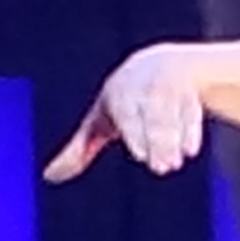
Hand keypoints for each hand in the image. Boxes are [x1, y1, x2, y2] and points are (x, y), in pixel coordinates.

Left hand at [42, 44, 216, 180]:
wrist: (164, 63)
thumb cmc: (123, 100)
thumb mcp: (100, 120)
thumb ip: (79, 149)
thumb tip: (49, 176)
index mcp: (119, 93)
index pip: (127, 112)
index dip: (136, 132)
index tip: (141, 155)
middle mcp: (144, 86)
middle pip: (152, 113)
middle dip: (159, 140)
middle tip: (162, 168)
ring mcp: (169, 86)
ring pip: (172, 112)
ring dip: (175, 138)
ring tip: (176, 163)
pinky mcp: (190, 90)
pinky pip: (190, 109)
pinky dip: (190, 130)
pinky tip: (189, 150)